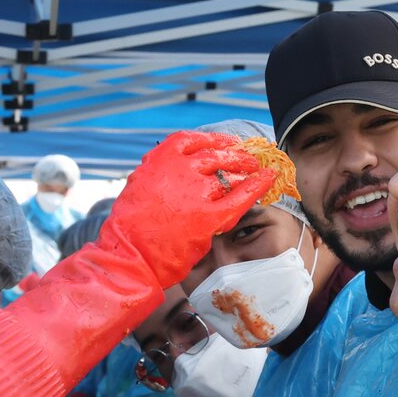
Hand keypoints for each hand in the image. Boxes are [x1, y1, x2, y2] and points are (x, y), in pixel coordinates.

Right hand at [102, 131, 275, 287]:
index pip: (188, 141)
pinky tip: (269, 178)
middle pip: (213, 156)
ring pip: (228, 175)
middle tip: (246, 157)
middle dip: (232, 155)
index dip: (209, 140)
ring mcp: (196, 193)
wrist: (130, 256)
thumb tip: (168, 172)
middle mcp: (179, 171)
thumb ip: (156, 177)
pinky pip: (240, 198)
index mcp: (159, 161)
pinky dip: (257, 186)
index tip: (222, 141)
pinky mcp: (209, 217)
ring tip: (255, 169)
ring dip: (244, 170)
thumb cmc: (128, 229)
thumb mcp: (137, 189)